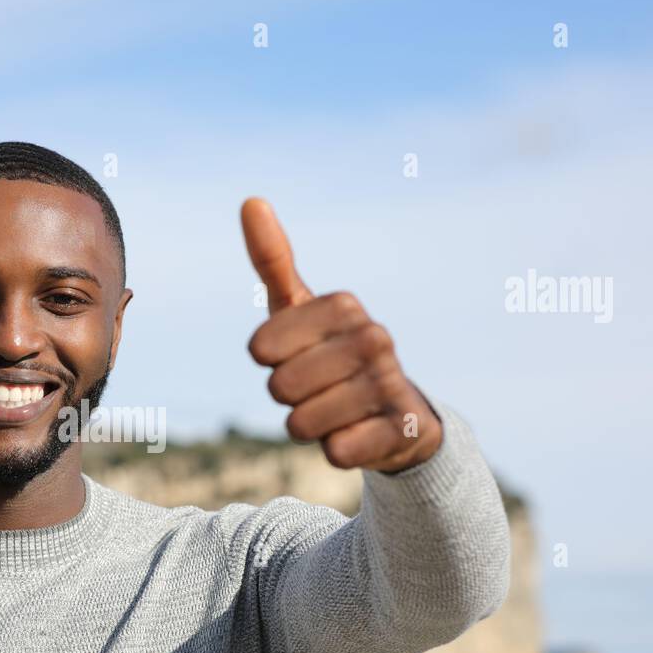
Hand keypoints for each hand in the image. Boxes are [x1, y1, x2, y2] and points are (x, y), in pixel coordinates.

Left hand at [241, 197, 441, 472]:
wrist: (397, 415)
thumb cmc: (331, 356)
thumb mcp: (300, 309)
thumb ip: (273, 260)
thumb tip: (251, 200)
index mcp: (342, 306)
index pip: (260, 348)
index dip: (270, 362)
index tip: (297, 355)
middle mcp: (372, 338)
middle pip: (279, 388)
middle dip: (288, 399)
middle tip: (317, 389)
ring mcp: (390, 383)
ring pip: (302, 424)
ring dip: (309, 426)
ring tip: (337, 411)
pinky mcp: (402, 429)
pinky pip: (336, 452)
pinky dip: (336, 451)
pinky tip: (359, 435)